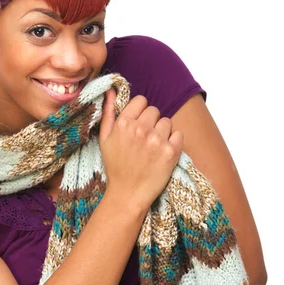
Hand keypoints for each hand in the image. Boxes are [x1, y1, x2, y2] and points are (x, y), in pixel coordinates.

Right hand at [100, 87, 183, 211]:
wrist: (128, 194)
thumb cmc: (115, 166)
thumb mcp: (104, 139)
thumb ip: (108, 112)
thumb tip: (111, 90)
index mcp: (124, 123)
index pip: (141, 100)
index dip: (140, 111)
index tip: (139, 123)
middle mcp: (140, 129)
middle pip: (155, 111)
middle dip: (152, 122)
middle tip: (146, 138)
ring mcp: (157, 140)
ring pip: (167, 122)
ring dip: (163, 132)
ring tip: (154, 147)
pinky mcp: (171, 152)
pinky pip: (179, 135)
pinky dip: (174, 142)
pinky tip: (164, 152)